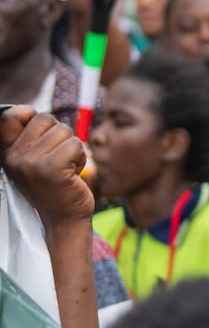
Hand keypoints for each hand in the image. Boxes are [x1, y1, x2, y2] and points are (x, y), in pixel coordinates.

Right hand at [0, 108, 93, 228]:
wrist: (63, 218)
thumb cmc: (53, 186)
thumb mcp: (33, 161)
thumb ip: (29, 138)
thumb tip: (28, 109)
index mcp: (7, 153)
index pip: (9, 116)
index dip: (29, 114)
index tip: (41, 132)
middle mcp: (14, 156)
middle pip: (45, 118)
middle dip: (59, 134)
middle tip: (57, 157)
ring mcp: (31, 162)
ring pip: (64, 130)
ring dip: (72, 147)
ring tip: (65, 167)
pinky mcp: (52, 168)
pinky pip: (76, 145)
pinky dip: (81, 157)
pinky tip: (73, 173)